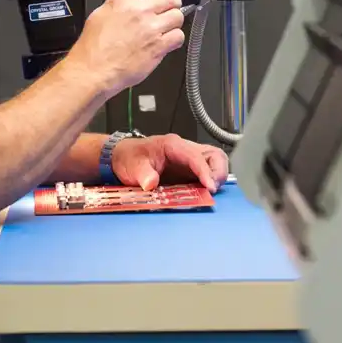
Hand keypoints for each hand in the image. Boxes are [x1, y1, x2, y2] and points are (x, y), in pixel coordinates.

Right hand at [69, 0, 184, 92]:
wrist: (93, 70)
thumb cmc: (92, 49)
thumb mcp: (98, 15)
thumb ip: (116, 5)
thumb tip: (125, 1)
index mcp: (122, 1)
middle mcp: (139, 12)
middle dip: (169, 2)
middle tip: (167, 7)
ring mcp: (151, 29)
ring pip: (177, 16)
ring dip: (173, 21)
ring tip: (166, 26)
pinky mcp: (159, 46)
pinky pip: (178, 36)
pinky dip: (175, 38)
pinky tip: (167, 41)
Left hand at [110, 133, 229, 192]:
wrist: (122, 158)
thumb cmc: (129, 157)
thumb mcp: (132, 166)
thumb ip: (142, 173)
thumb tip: (151, 183)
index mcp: (173, 145)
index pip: (196, 156)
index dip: (206, 171)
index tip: (210, 186)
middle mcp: (185, 151)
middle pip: (214, 156)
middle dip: (218, 173)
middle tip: (212, 190)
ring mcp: (189, 162)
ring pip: (214, 165)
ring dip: (216, 180)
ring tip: (208, 194)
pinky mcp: (189, 173)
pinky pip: (206, 177)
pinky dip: (208, 187)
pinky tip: (201, 197)